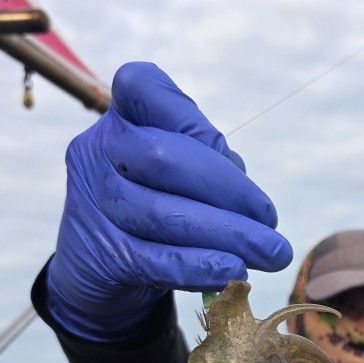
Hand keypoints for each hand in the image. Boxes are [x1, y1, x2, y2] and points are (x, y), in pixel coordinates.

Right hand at [46, 61, 292, 339]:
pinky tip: (233, 272)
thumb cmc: (154, 198)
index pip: (148, 90)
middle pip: (164, 158)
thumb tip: (251, 201)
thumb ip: (207, 161)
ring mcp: (93, 203)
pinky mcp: (100, 256)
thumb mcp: (177, 166)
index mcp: (120, 115)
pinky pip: (155, 260)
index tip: (237, 166)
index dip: (199, 127)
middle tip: (270, 223)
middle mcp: (97, 150)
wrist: (97, 264)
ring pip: (161, 214)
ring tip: (270, 254)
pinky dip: (199, 267)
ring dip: (226, 235)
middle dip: (229, 191)